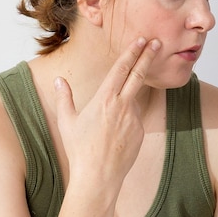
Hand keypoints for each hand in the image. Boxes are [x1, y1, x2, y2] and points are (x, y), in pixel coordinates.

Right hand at [53, 37, 160, 187]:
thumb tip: (59, 81)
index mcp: (104, 99)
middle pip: (139, 74)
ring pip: (134, 100)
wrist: (98, 176)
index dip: (132, 52)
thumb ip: (65, 98)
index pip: (121, 69)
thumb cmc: (79, 150)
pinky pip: (134, 120)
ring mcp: (134, 119)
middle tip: (158, 43)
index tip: (141, 40)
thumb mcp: (67, 122)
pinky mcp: (140, 132)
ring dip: (127, 101)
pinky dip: (126, 120)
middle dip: (148, 56)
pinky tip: (113, 136)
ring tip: (109, 122)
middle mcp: (122, 105)